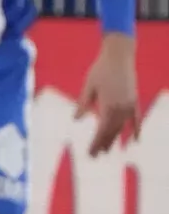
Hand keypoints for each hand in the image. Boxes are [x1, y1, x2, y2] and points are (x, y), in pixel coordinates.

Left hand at [76, 33, 140, 155]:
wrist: (119, 57)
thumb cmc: (99, 70)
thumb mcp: (88, 86)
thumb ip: (83, 103)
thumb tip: (76, 119)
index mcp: (108, 106)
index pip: (101, 130)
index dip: (96, 143)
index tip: (90, 153)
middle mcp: (121, 109)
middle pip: (111, 132)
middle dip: (102, 144)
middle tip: (94, 156)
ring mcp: (130, 106)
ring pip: (122, 127)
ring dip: (114, 139)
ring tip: (107, 150)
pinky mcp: (134, 101)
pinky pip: (136, 119)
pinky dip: (136, 130)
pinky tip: (135, 140)